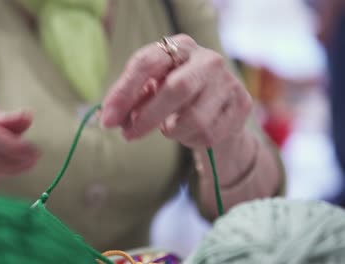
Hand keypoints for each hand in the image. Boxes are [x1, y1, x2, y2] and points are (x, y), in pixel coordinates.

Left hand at [101, 34, 251, 147]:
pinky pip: (208, 134)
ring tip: (170, 127)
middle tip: (128, 135)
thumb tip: (109, 119)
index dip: (124, 92)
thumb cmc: (176, 99)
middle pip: (177, 88)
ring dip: (172, 131)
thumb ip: (130, 102)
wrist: (217, 112)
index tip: (107, 119)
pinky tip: (190, 132)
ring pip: (194, 118)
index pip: (147, 63)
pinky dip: (190, 140)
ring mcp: (228, 81)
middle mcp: (207, 59)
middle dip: (149, 117)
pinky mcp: (241, 104)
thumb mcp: (150, 92)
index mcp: (178, 47)